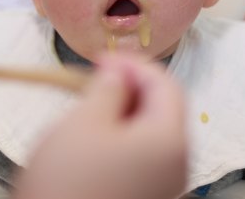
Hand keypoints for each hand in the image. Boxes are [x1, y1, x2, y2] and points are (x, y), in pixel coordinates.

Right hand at [14, 53, 187, 198]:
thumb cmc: (67, 185)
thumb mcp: (84, 122)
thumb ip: (108, 89)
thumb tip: (118, 71)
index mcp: (169, 140)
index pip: (167, 85)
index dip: (135, 64)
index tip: (104, 59)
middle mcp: (177, 165)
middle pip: (164, 110)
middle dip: (132, 89)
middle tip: (96, 82)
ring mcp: (164, 187)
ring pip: (153, 135)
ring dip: (125, 114)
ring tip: (90, 110)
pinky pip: (144, 159)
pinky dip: (123, 140)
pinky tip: (94, 142)